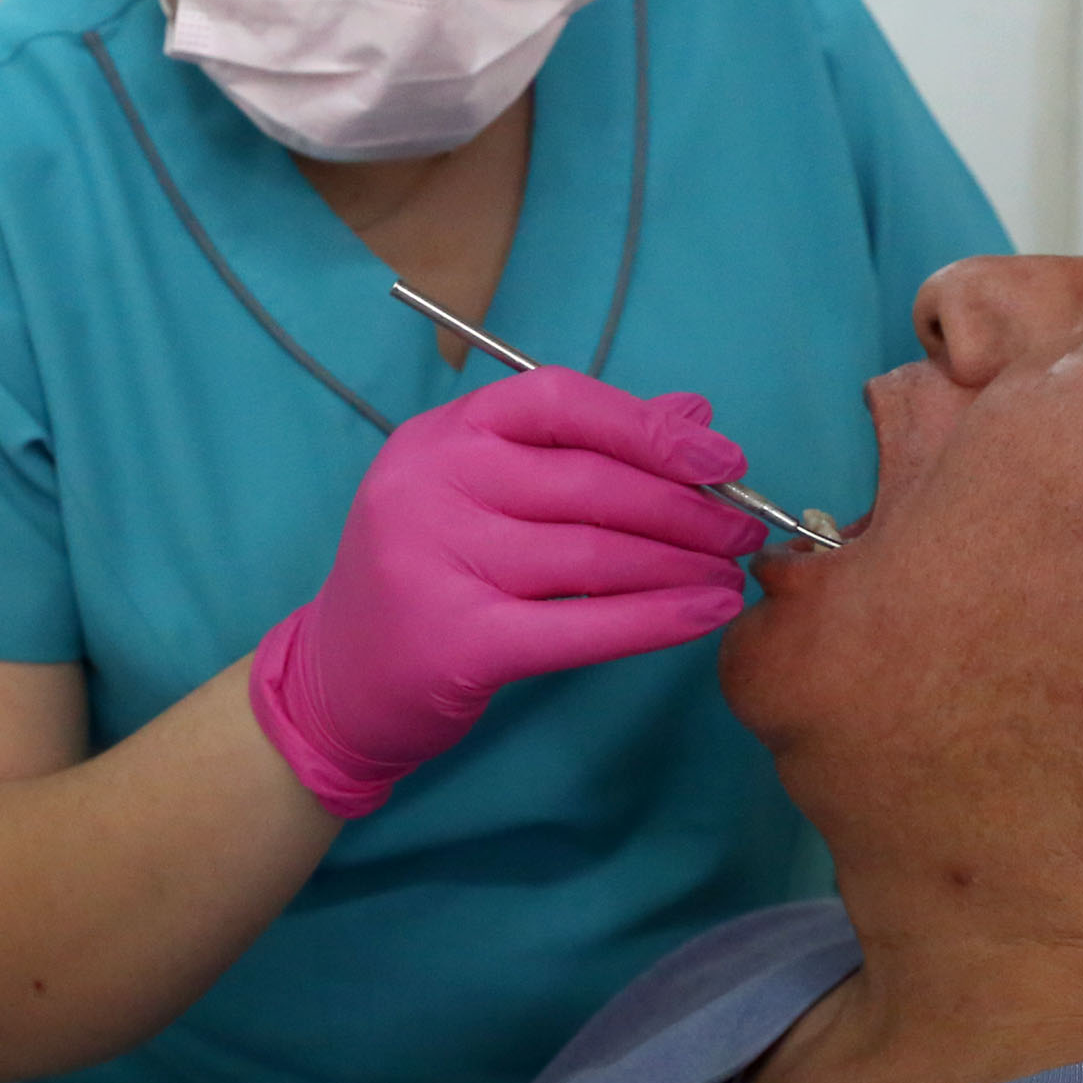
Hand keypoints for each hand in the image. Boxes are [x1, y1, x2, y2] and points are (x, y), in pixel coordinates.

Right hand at [251, 366, 768, 816]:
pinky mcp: (458, 642)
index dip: (649, 426)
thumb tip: (696, 417)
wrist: (338, 680)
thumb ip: (584, 450)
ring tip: (731, 574)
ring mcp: (438, 563)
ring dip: (682, 564)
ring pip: (594, 555)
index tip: (720, 458)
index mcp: (442, 435)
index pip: (558, 401)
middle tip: (743, 528)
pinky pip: (582, 627)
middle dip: (685, 506)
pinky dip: (657, 620)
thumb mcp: (487, 494)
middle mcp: (432, 485)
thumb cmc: (429, 575)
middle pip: (589, 483)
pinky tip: (704, 616)